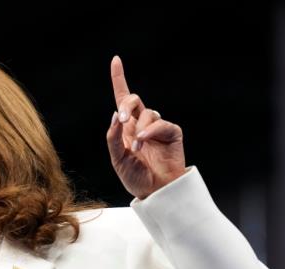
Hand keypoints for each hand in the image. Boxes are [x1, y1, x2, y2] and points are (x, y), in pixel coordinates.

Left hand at [106, 56, 185, 199]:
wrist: (155, 192)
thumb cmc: (136, 177)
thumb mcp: (117, 159)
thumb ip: (113, 138)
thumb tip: (115, 115)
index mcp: (126, 127)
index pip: (122, 99)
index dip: (119, 79)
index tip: (116, 60)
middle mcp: (141, 124)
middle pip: (134, 99)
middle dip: (126, 104)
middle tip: (121, 119)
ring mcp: (157, 127)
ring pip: (147, 112)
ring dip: (139, 128)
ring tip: (136, 147)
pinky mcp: (171, 133)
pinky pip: (161, 123)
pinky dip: (151, 130)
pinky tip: (144, 142)